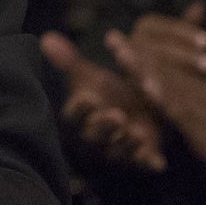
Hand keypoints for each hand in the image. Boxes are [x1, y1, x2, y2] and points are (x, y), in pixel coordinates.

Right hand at [40, 31, 165, 172]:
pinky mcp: (139, 161)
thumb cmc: (105, 95)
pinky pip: (142, 166)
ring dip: (128, 145)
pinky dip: (149, 164)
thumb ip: (70, 61)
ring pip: (118, 152)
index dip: (81, 107)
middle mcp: (95, 137)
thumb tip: (46, 38)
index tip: (87, 97)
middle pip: (95, 136)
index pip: (74, 114)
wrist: (132, 119)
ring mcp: (116, 151)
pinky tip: (158, 161)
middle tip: (117, 116)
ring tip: (137, 132)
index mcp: (80, 116)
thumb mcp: (89, 77)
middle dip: (105, 126)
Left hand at [108, 4, 205, 188]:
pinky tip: (148, 88)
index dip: (144, 53)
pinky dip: (166, 98)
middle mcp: (203, 95)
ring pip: (170, 85)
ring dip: (144, 69)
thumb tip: (184, 96)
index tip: (119, 38)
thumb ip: (202, 101)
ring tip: (122, 54)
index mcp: (205, 91)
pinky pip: (184, 112)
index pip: (170, 68)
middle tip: (110, 37)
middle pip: (165, 70)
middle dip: (137, 54)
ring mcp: (205, 111)